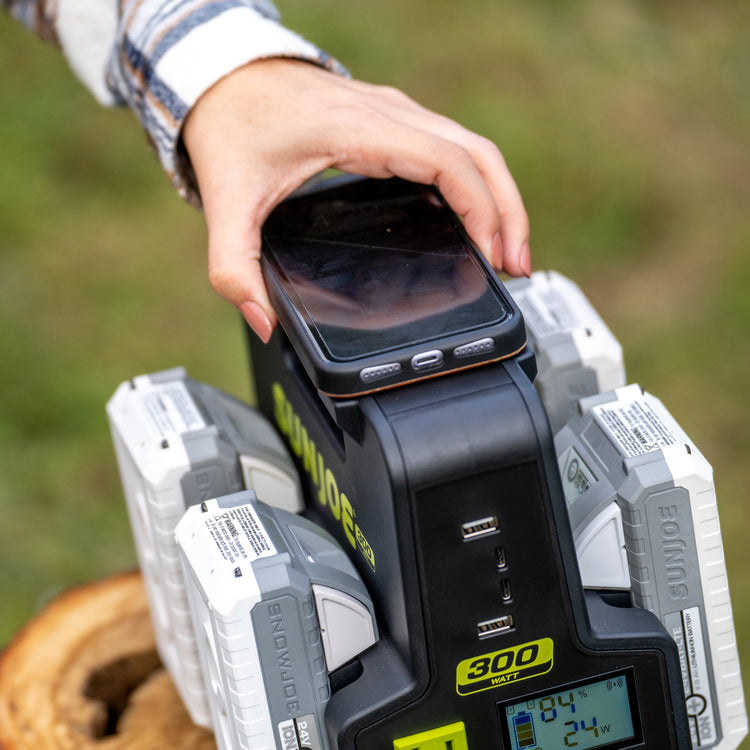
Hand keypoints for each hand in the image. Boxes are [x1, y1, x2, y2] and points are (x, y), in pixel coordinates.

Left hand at [182, 58, 530, 342]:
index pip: (449, 163)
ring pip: (474, 148)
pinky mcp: (393, 121)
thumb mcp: (227, 200)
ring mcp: (395, 114)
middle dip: (508, 212)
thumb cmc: (230, 123)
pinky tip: (473, 220)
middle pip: (480, 155)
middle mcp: (389, 115)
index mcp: (360, 130)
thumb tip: (262, 321)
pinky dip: (476, 185)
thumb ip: (234, 267)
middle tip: (516, 266)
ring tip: (507, 250)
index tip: (492, 256)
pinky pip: (452, 148)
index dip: (482, 211)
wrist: (223, 74)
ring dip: (499, 197)